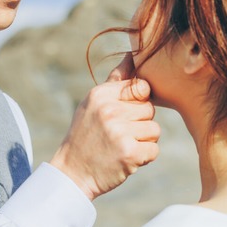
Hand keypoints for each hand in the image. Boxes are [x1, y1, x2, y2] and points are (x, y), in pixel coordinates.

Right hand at [49, 66, 159, 200]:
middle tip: (118, 135)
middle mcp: (109, 110)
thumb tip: (134, 53)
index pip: (141, 87)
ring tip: (121, 146)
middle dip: (139, 124)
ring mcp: (119, 131)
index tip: (123, 115)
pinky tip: (125, 159)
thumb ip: (116, 81)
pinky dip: (144, 158)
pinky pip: (154, 150)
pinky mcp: (129, 153)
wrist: (72, 173)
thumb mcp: (94, 103)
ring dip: (142, 142)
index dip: (137, 103)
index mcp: (101, 94)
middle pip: (150, 110)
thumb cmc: (86, 135)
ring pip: (154, 130)